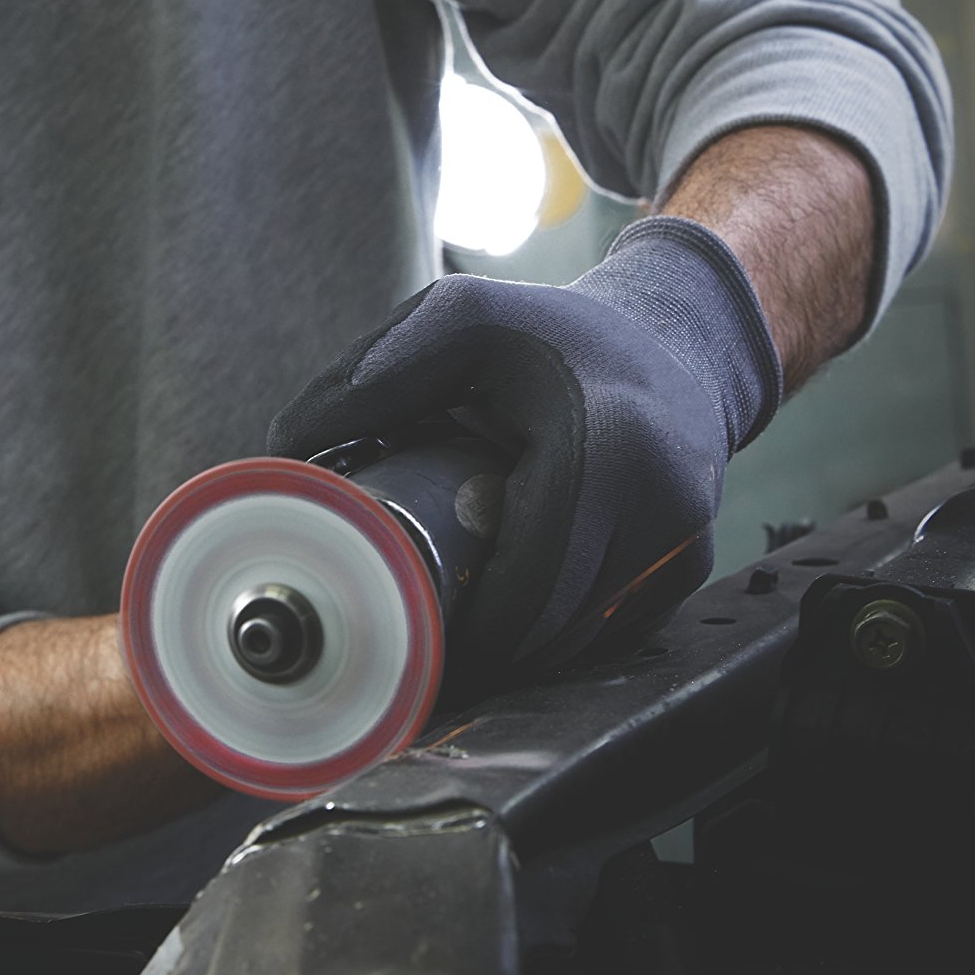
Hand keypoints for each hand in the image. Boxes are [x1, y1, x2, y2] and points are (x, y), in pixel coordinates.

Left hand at [269, 216, 781, 687]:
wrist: (677, 338)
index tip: (397, 646)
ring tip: (449, 628)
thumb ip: (366, 381)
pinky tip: (510, 603)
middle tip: (407, 651)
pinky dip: (551, 631)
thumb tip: (286, 459)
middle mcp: (662, 506)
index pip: (524, 591)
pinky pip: (603, 631)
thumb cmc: (556, 334)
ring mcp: (683, 546)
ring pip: (576, 645)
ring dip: (512, 648)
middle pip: (547, 633)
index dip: (459, 638)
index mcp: (607, 446)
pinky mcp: (687, 570)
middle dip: (476, 652)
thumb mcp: (459, 322)